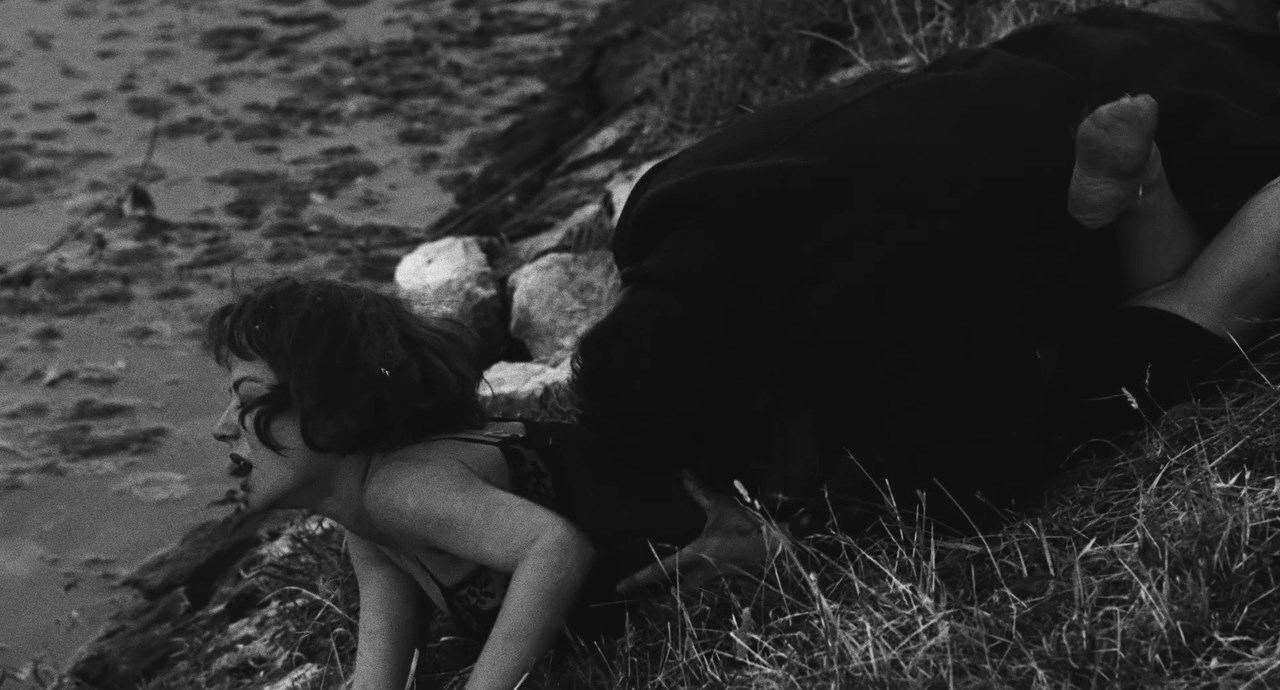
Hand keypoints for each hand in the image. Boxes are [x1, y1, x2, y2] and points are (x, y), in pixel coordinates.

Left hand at [615, 471, 783, 593]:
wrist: (780, 543)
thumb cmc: (748, 524)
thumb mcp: (721, 507)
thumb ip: (700, 493)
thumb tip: (684, 473)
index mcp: (698, 554)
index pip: (661, 569)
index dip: (639, 578)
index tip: (619, 587)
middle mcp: (705, 570)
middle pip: (678, 589)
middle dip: (663, 596)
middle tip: (646, 601)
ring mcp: (719, 575)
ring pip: (694, 586)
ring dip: (683, 587)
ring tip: (668, 589)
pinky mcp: (731, 573)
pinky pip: (710, 578)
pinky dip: (701, 578)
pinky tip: (701, 571)